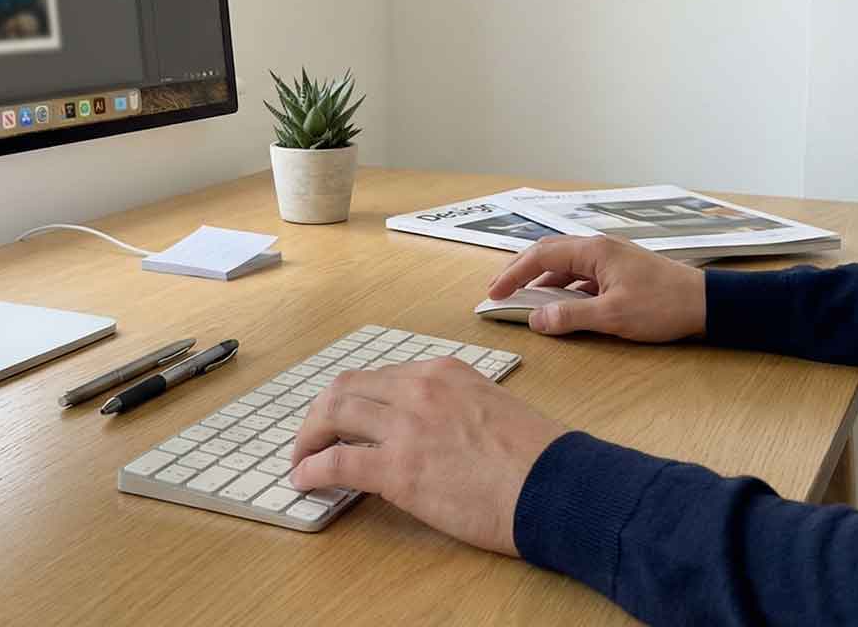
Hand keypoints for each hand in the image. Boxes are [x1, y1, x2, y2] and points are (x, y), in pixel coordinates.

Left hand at [287, 359, 566, 555]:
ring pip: (332, 414)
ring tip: (300, 458)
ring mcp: (406, 425)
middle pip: (345, 387)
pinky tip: (305, 480)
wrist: (556, 485)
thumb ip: (455, 408)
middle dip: (320, 412)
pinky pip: (336, 462)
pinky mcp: (397, 468)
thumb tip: (432, 433)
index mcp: (444, 372)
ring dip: (307, 437)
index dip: (355, 399)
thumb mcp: (492, 408)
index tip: (346, 418)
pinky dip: (311, 468)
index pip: (381, 376)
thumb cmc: (537, 458)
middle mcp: (419, 389)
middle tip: (312, 436)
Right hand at [488, 235, 706, 340]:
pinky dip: (562, 288)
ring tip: (523, 299)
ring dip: (542, 281)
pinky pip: (581, 276)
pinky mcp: (619, 272)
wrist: (706, 303)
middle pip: (549, 254)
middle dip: (521, 272)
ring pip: (565, 266)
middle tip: (498, 290)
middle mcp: (598, 248)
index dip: (513, 274)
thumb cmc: (664, 305)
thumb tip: (537, 319)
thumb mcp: (613, 316)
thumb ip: (571, 316)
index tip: (494, 292)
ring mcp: (610, 259)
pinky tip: (559, 304)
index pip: (541, 257)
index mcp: (593, 251)